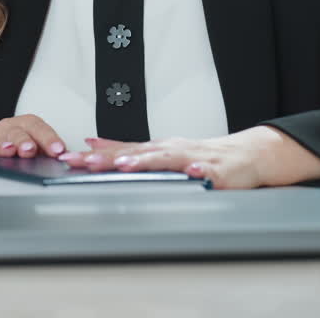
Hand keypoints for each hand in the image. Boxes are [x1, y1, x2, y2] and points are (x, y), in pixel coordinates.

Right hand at [0, 114, 67, 158]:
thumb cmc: (16, 148)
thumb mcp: (35, 147)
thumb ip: (50, 153)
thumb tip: (71, 161)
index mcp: (27, 126)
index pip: (39, 128)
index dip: (49, 138)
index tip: (58, 150)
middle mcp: (9, 128)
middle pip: (18, 132)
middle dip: (24, 141)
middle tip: (31, 150)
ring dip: (3, 146)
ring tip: (9, 150)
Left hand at [58, 127, 319, 188]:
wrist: (250, 155)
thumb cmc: (204, 156)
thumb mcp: (162, 151)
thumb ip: (130, 149)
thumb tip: (94, 143)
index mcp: (158, 148)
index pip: (122, 150)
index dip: (95, 155)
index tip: (69, 158)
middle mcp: (172, 150)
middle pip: (136, 153)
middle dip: (108, 158)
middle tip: (84, 163)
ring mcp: (195, 160)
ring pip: (166, 160)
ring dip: (146, 162)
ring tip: (126, 165)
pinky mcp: (218, 173)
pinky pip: (208, 174)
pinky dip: (199, 173)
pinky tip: (192, 175)